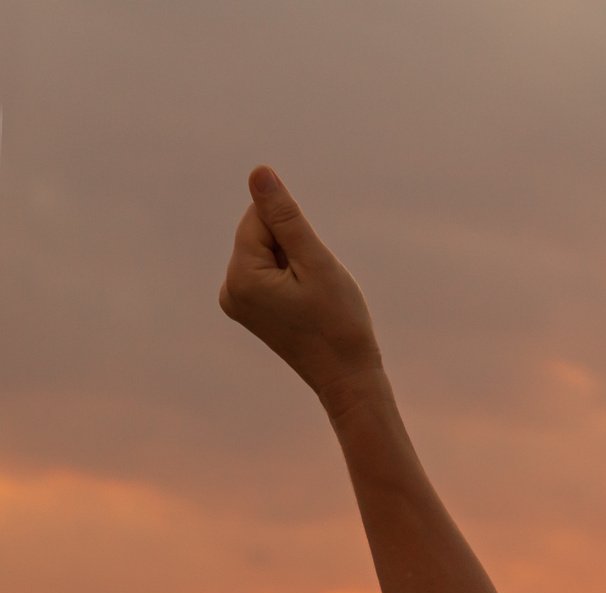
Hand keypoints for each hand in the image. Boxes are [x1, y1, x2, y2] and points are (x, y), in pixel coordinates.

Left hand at [218, 166, 381, 407]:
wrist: (348, 378)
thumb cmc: (339, 322)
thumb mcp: (316, 262)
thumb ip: (285, 216)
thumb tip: (258, 172)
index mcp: (240, 276)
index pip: (260, 219)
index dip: (297, 234)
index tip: (314, 270)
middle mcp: (228, 289)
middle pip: (261, 236)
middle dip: (295, 250)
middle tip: (317, 290)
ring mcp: (236, 302)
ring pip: (267, 254)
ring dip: (296, 266)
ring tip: (313, 301)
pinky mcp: (248, 310)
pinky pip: (268, 274)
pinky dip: (292, 280)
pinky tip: (307, 307)